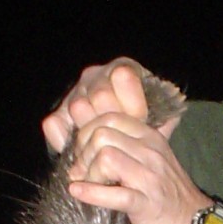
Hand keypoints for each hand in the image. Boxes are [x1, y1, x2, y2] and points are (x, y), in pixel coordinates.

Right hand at [42, 59, 178, 154]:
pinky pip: (54, 124)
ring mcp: (75, 93)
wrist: (125, 144)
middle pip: (101, 95)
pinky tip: (81, 153)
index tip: (142, 120)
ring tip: (106, 147)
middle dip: (115, 121)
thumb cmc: (145, 129)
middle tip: (123, 138)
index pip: (122, 76)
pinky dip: (65, 141)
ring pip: (79, 107)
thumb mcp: (160, 121)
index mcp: (123, 70)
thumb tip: (168, 120)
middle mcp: (96, 75)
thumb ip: (165, 118)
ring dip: (94, 133)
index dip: (133, 104)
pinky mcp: (58, 114)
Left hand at [63, 110, 209, 223]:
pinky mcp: (146, 204)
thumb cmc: (170, 194)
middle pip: (102, 135)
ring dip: (87, 172)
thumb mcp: (157, 159)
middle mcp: (151, 152)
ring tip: (85, 183)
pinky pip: (115, 194)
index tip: (83, 151)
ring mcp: (150, 178)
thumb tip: (105, 127)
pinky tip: (77, 192)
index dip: (87, 132)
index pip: (110, 118)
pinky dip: (91, 193)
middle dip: (83, 152)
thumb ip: (137, 141)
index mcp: (151, 138)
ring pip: (106, 157)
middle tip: (81, 170)